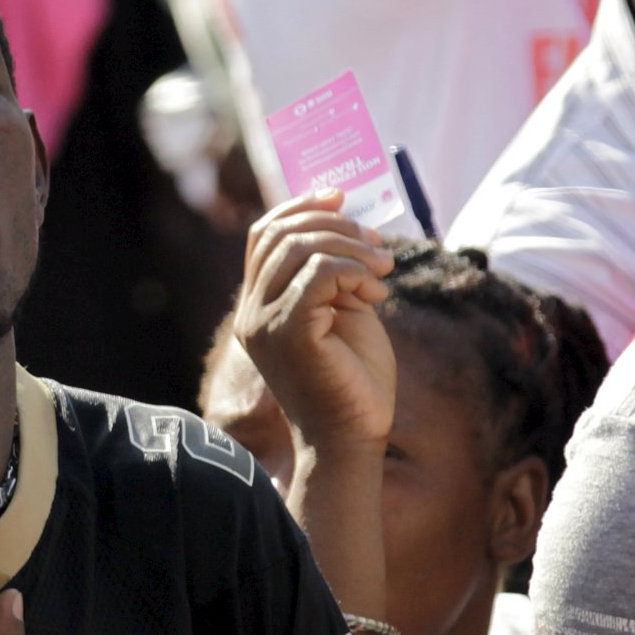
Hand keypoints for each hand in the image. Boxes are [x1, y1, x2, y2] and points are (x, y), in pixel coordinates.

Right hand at [233, 193, 397, 459]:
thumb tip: (346, 215)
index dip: (301, 206)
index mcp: (257, 304)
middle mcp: (250, 312)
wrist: (352, 438)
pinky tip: (376, 294)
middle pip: (282, 233)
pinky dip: (355, 271)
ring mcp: (262, 323)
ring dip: (353, 247)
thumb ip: (334, 269)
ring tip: (384, 269)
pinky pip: (319, 273)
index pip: (264, 234)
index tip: (340, 196)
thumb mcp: (342, 308)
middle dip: (336, 224)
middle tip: (377, 243)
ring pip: (301, 247)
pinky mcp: (287, 332)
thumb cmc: (352, 378)